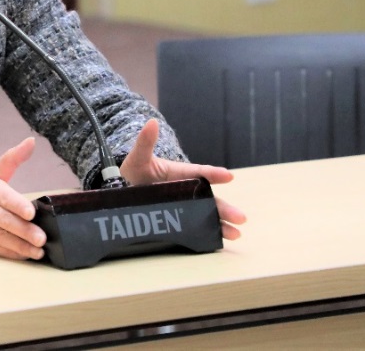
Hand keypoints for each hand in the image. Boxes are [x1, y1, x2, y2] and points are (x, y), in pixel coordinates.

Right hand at [0, 137, 46, 259]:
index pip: (4, 197)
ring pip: (0, 237)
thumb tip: (31, 142)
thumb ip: (12, 158)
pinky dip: (9, 252)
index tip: (31, 213)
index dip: (17, 205)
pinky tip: (23, 254)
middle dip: (24, 230)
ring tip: (37, 251)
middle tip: (41, 238)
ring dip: (20, 245)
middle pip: (4, 220)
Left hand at [120, 119, 246, 239]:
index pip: (198, 173)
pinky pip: (193, 227)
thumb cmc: (134, 171)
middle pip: (207, 198)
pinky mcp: (177, 220)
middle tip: (242, 218)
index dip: (212, 174)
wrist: (122, 190)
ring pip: (205, 214)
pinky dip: (206, 235)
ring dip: (220, 224)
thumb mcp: (138, 157)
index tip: (229, 176)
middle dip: (224, 207)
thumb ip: (145, 142)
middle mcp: (185, 190)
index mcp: (179, 173)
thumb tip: (151, 122)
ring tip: (235, 234)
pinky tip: (218, 243)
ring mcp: (182, 206)